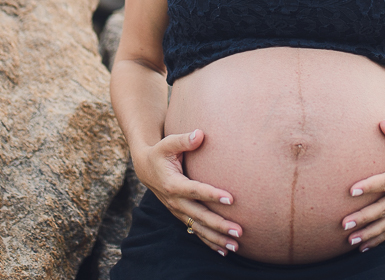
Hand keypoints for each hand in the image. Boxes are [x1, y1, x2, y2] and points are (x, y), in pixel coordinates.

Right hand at [133, 128, 242, 256]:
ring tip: (236, 245)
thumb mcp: (168, 143)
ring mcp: (178, 211)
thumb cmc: (160, 152)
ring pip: (198, 228)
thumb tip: (200, 134)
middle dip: (219, 225)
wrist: (145, 167)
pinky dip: (209, 242)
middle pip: (199, 215)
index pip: (195, 190)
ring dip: (217, 238)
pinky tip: (224, 250)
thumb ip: (183, 139)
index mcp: (173, 184)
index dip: (212, 194)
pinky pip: (195, 231)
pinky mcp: (181, 215)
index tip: (231, 198)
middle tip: (239, 230)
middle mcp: (175, 201)